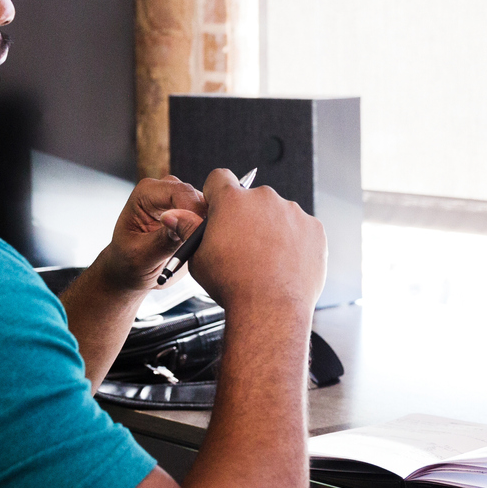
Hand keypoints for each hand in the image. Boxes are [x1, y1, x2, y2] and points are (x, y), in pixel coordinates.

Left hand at [92, 176, 205, 291]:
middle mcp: (166, 191)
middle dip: (202, 222)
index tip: (197, 236)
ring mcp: (182, 201)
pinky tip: (203, 250)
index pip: (179, 192)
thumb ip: (162, 240)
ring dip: (208, 229)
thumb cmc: (128, 262)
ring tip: (199, 252)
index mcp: (146, 193)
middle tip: (201, 248)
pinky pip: (212, 219)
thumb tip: (182, 225)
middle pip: (198, 197)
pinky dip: (210, 234)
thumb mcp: (141, 256)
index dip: (192, 213)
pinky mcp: (194, 214)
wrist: (131, 272)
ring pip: (209, 208)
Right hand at [190, 169, 325, 315]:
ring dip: (272, 228)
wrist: (270, 310)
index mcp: (232, 201)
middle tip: (243, 245)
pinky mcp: (314, 228)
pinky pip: (301, 228)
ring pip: (278, 213)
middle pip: (251, 198)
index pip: (219, 177)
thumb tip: (172, 215)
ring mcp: (292, 211)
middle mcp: (264, 198)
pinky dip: (294, 242)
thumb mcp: (198, 258)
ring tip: (266, 260)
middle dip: (246, 215)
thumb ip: (188, 231)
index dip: (216, 193)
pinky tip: (285, 264)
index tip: (218, 209)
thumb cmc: (232, 285)